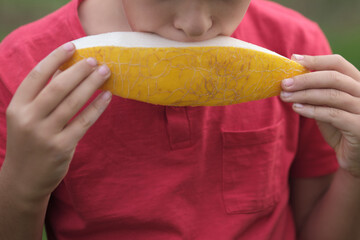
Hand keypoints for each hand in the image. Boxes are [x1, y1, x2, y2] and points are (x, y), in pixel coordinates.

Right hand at [3, 42, 111, 200]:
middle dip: (79, 70)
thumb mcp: (26, 118)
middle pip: (58, 87)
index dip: (55, 58)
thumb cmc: (29, 143)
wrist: (24, 179)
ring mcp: (45, 134)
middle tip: (96, 60)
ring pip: (73, 102)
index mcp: (17, 107)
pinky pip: (84, 122)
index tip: (72, 46)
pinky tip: (107, 96)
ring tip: (105, 72)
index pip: (37, 75)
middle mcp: (28, 118)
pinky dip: (97, 107)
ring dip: (92, 84)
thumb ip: (40, 96)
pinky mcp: (61, 147)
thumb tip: (64, 69)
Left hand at [280, 54, 359, 176]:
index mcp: (358, 83)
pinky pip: (334, 115)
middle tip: (284, 83)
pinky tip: (297, 109)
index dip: (315, 60)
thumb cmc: (340, 129)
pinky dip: (313, 110)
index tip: (293, 59)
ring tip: (285, 96)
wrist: (356, 158)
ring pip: (333, 95)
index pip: (339, 64)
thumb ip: (316, 93)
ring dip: (305, 94)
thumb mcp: (327, 107)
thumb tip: (290, 78)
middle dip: (305, 79)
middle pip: (334, 78)